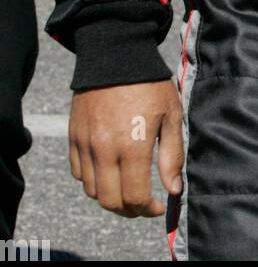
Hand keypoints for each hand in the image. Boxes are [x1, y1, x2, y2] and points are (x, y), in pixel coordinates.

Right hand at [69, 81, 182, 216]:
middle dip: (129, 210)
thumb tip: (173, 190)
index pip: (135, 197)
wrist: (116, 55)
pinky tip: (108, 171)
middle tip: (142, 205)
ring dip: (110, 197)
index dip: (147, 209)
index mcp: (133, 146)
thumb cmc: (150, 84)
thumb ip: (172, 155)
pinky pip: (79, 172)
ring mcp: (86, 144)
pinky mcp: (74, 136)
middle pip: (111, 201)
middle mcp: (105, 150)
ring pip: (92, 191)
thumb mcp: (172, 115)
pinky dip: (92, 180)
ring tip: (126, 189)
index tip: (158, 206)